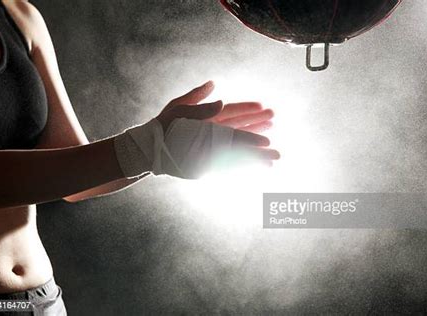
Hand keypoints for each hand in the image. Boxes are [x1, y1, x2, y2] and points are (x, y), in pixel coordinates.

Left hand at [155, 81, 279, 170]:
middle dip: (257, 124)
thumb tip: (214, 86)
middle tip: (274, 120)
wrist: (152, 147)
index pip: (232, 111)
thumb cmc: (164, 125)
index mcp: (209, 115)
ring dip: (256, 146)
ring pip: (239, 144)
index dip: (247, 109)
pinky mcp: (211, 159)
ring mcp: (214, 145)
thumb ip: (197, 100)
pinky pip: (231, 160)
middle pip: (240, 126)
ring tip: (273, 148)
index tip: (263, 108)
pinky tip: (258, 163)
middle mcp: (215, 130)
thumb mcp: (178, 108)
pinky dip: (245, 162)